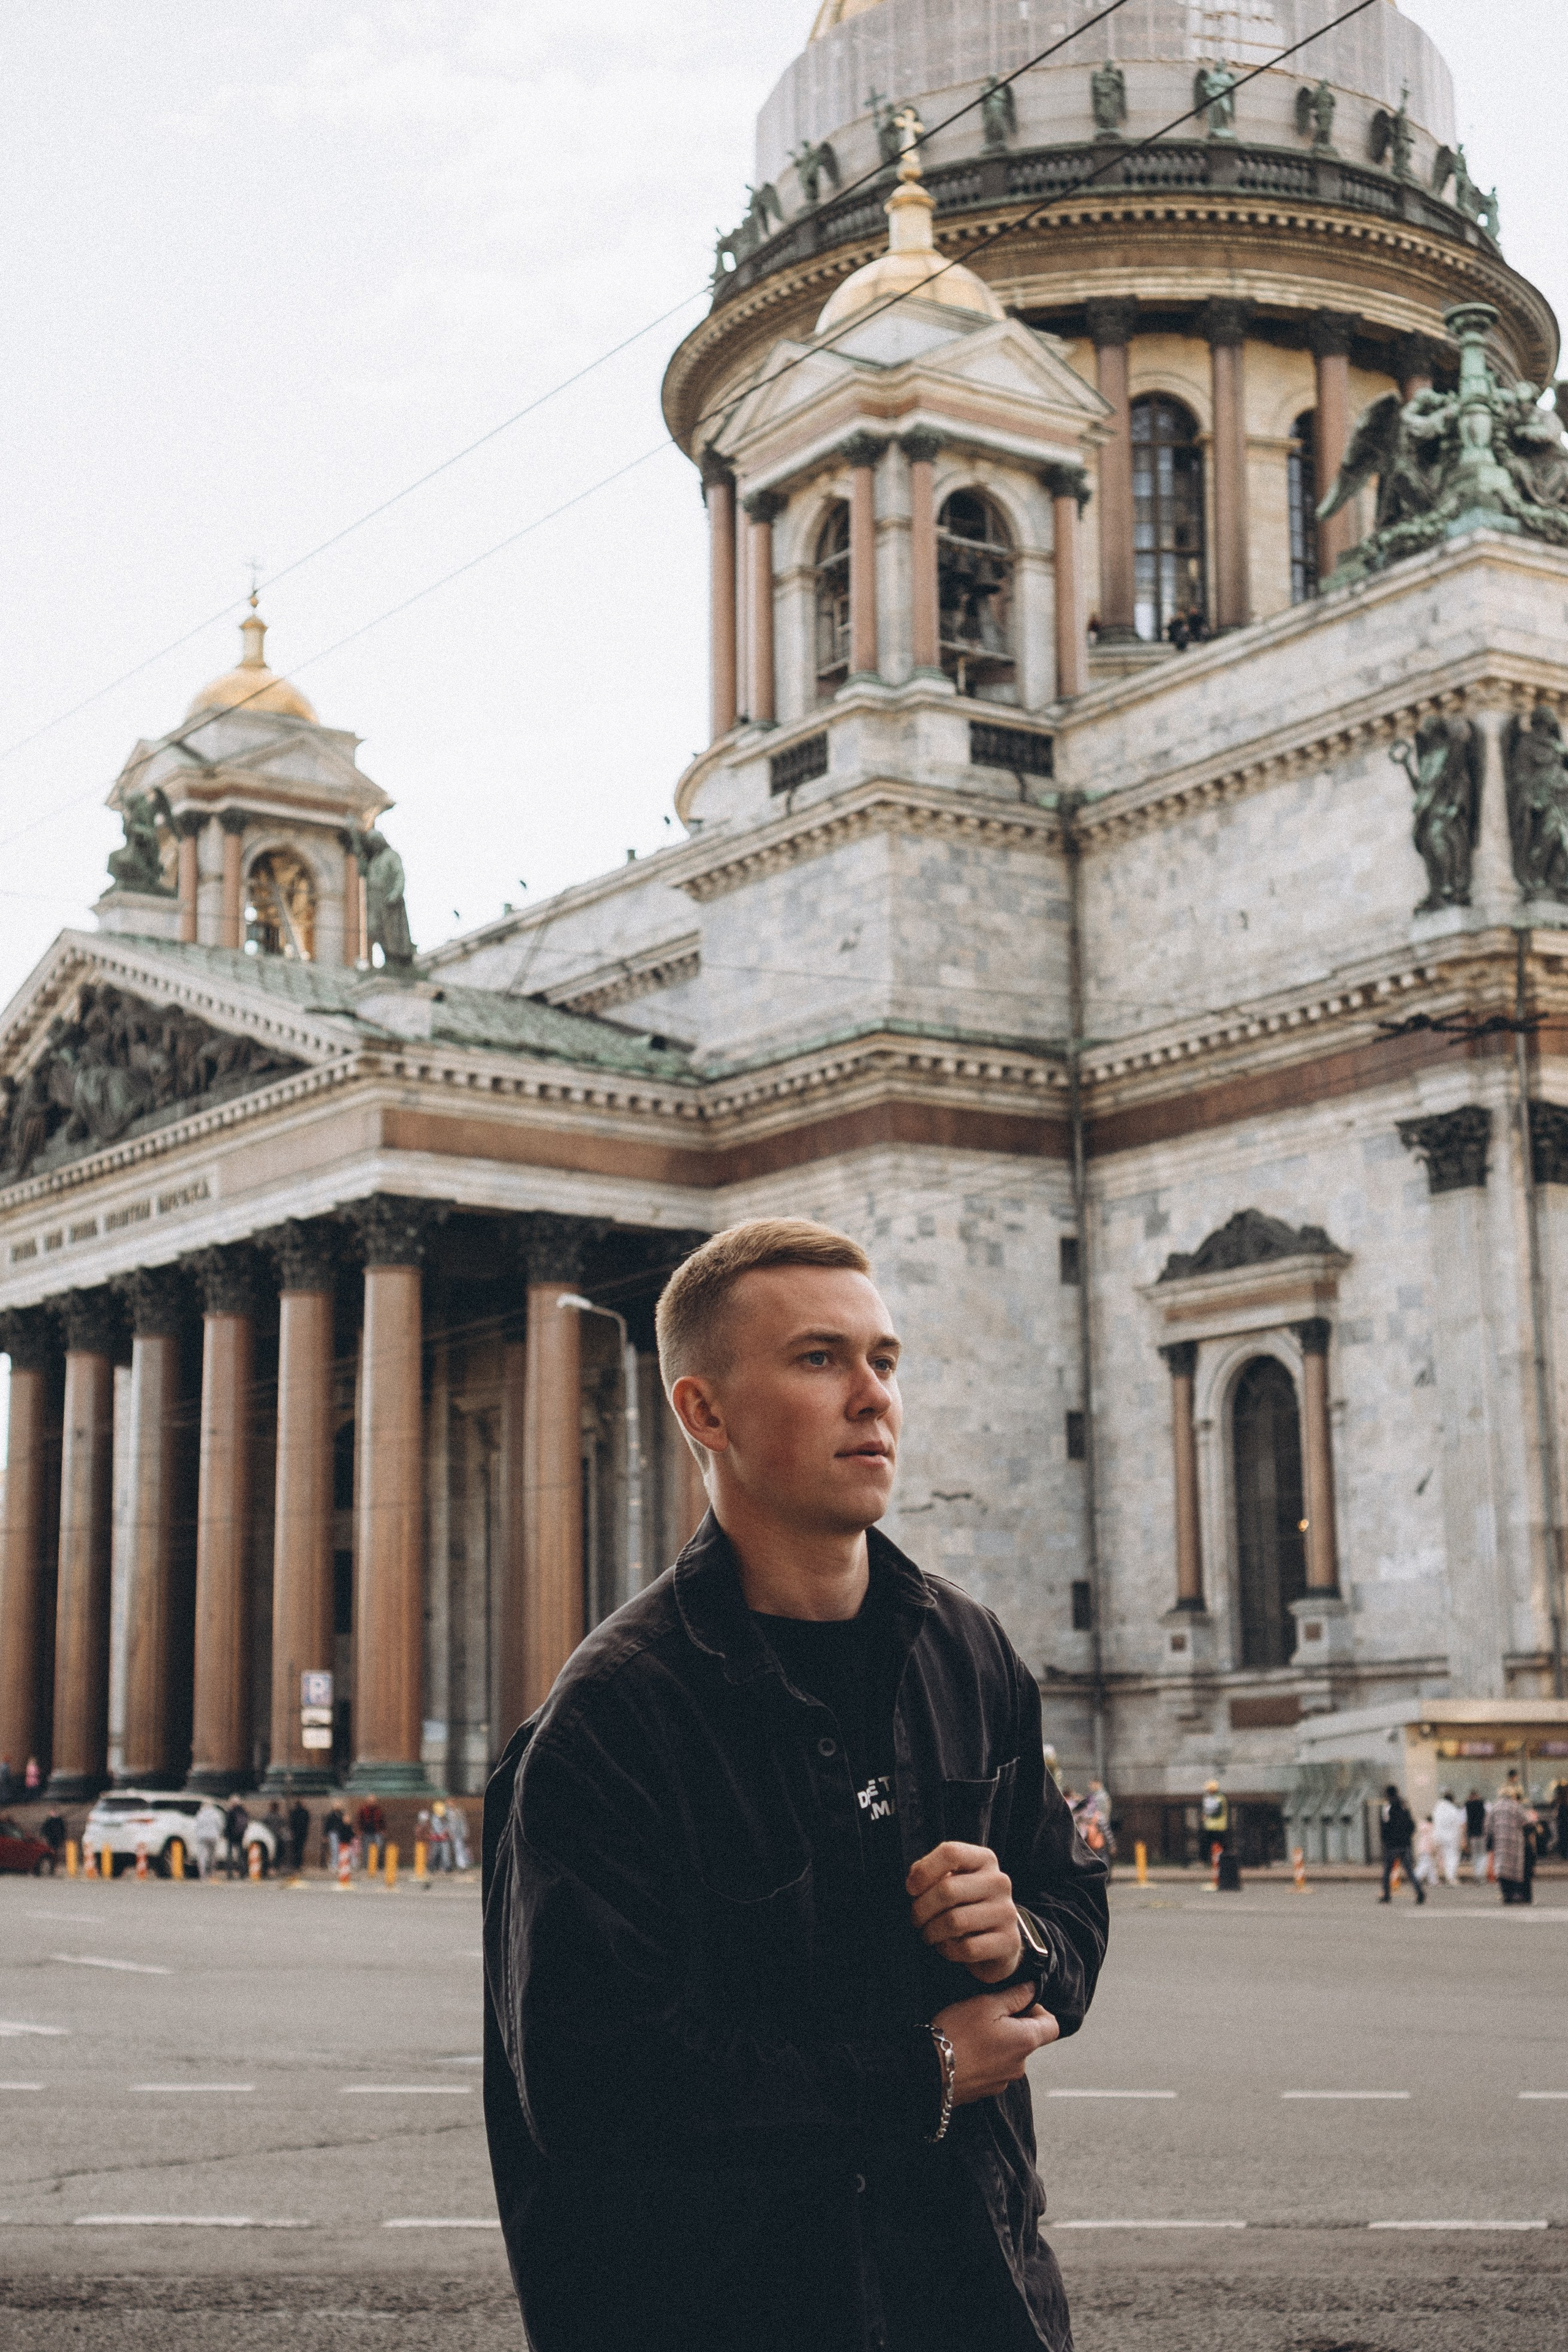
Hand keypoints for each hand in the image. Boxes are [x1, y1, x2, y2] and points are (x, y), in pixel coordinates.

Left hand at [907, 1839, 1022, 1982]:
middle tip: (916, 1919)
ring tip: (929, 1934)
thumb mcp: (953, 1882)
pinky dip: (949, 1950)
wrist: (998, 1941)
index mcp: (984, 1860)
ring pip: (955, 1921)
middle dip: (921, 1909)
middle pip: (947, 1890)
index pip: (951, 1852)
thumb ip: (933, 1874)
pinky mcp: (1009, 1941)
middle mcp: (999, 1882)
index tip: (911, 1889)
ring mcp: (1007, 1912)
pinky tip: (947, 1946)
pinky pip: (968, 1948)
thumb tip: (914, 1879)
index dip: (924, 1871)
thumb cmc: (966, 1906)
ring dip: (932, 1932)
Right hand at [934, 1981, 1059, 2105]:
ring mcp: (1004, 2080)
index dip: (1038, 2009)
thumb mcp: (986, 2004)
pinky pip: (994, 2068)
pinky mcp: (987, 2090)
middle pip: (1029, 2038)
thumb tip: (1032, 1989)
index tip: (1017, 2001)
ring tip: (972, 2032)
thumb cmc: (957, 2033)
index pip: (1052, 2025)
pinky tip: (966, 2050)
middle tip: (986, 2013)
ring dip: (998, 2041)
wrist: (928, 2071)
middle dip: (1013, 2024)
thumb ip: (1015, 1996)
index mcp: (1026, 2041)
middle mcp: (1021, 2065)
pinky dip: (986, 2057)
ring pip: (1010, 2053)